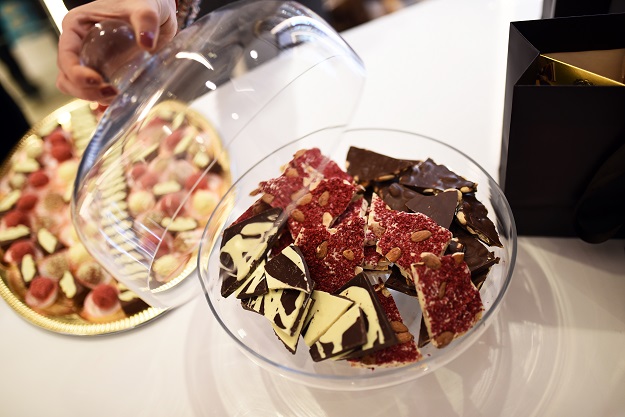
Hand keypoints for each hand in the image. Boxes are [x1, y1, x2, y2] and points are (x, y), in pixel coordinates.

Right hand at [56, 0, 176, 104]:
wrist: (160, 13)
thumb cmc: (146, 2)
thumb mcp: (146, 8)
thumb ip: (146, 21)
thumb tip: (146, 43)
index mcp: (77, 26)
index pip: (65, 55)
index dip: (76, 73)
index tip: (97, 80)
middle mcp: (79, 45)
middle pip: (68, 78)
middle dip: (86, 91)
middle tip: (113, 92)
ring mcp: (92, 61)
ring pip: (79, 89)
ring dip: (96, 98)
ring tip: (120, 96)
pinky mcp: (107, 74)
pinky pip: (97, 94)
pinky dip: (105, 103)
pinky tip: (120, 104)